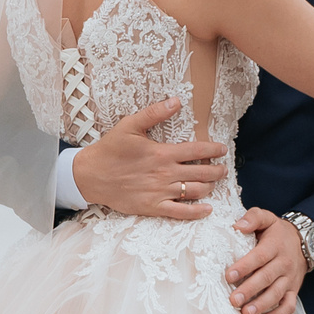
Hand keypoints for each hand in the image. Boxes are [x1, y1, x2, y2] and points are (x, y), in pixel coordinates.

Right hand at [71, 99, 226, 219]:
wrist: (90, 176)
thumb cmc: (110, 149)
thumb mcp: (129, 125)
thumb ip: (154, 113)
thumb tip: (176, 101)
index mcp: (162, 153)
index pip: (197, 151)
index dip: (214, 150)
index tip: (223, 149)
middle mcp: (165, 174)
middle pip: (202, 172)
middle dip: (218, 170)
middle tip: (223, 168)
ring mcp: (160, 192)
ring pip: (196, 191)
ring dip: (210, 187)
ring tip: (214, 183)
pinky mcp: (153, 207)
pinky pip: (181, 213)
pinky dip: (197, 211)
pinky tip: (207, 209)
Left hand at [227, 208, 304, 313]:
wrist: (304, 242)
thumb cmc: (277, 232)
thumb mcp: (267, 218)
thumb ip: (253, 217)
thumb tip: (237, 225)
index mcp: (274, 246)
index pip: (259, 257)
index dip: (244, 267)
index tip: (229, 276)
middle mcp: (284, 264)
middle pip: (266, 278)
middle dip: (249, 291)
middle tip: (233, 300)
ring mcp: (290, 279)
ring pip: (276, 295)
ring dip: (261, 306)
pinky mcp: (294, 291)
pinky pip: (288, 306)